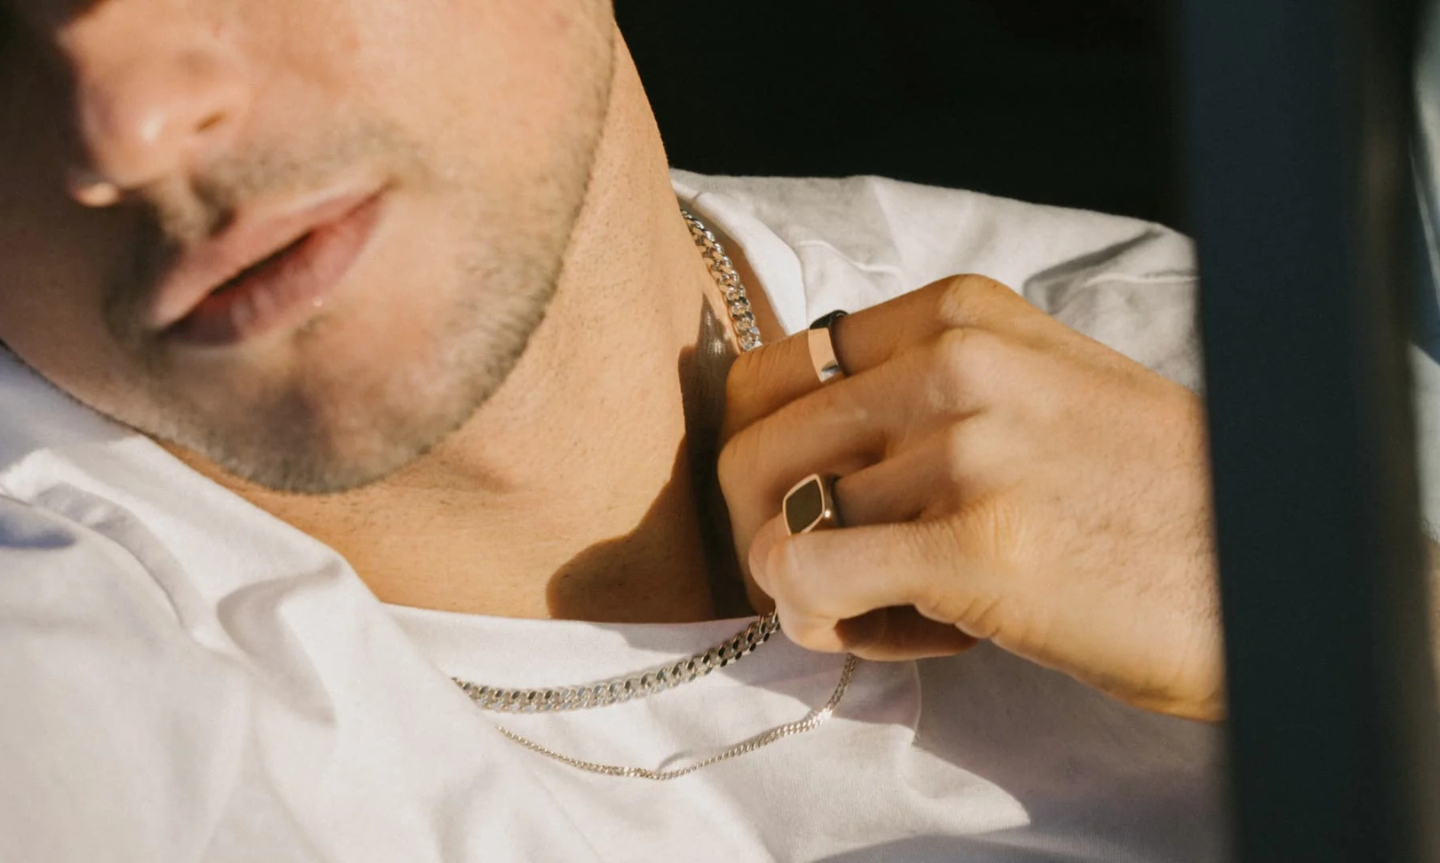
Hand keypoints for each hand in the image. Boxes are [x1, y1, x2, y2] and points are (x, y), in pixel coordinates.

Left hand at [718, 275, 1223, 721]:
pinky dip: (827, 623)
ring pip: (776, 529)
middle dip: (762, 530)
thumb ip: (916, 391)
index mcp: (958, 314)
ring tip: (902, 604)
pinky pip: (810, 581)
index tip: (808, 506)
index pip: (768, 374)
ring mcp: (967, 449)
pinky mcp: (979, 546)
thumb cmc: (1142, 490)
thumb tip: (792, 445)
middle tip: (829, 575)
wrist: (1268, 570)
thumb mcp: (1032, 386)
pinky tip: (912, 630)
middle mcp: (953, 364)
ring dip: (816, 591)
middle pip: (749, 450)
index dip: (763, 458)